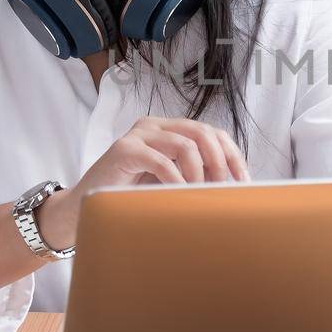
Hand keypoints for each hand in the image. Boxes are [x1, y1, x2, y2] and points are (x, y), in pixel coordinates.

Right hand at [36, 117, 249, 251]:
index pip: (212, 133)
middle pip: (202, 133)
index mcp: (170, 130)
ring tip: (200, 194)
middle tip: (224, 189)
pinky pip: (160, 161)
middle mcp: (156, 126)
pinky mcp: (124, 149)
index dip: (232, 155)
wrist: (88, 205)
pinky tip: (179, 194)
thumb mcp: (170, 182)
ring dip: (199, 172)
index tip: (244, 182)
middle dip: (219, 162)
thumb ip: (193, 175)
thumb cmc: (132, 194)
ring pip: (185, 144)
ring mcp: (139, 134)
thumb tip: (233, 188)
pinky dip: (175, 179)